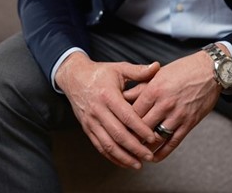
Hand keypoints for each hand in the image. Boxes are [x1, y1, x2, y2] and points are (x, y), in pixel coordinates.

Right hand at [55, 52, 159, 168]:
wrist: (74, 77)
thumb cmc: (100, 73)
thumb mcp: (119, 68)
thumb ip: (138, 71)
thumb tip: (157, 67)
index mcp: (108, 95)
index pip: (126, 116)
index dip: (140, 128)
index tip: (153, 137)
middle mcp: (98, 110)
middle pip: (118, 134)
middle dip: (135, 147)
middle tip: (149, 155)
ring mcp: (91, 121)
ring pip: (107, 144)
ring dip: (123, 157)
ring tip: (139, 164)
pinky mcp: (87, 128)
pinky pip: (99, 146)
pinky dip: (111, 156)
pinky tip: (124, 162)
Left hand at [123, 50, 220, 160]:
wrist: (210, 70)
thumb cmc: (183, 69)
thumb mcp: (159, 73)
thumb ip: (140, 86)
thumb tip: (122, 97)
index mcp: (154, 89)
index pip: (133, 111)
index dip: (122, 122)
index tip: (115, 128)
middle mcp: (165, 103)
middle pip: (142, 127)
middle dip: (130, 137)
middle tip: (121, 144)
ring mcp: (178, 114)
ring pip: (156, 137)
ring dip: (144, 147)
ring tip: (134, 152)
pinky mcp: (189, 123)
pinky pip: (173, 142)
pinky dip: (162, 152)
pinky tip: (154, 157)